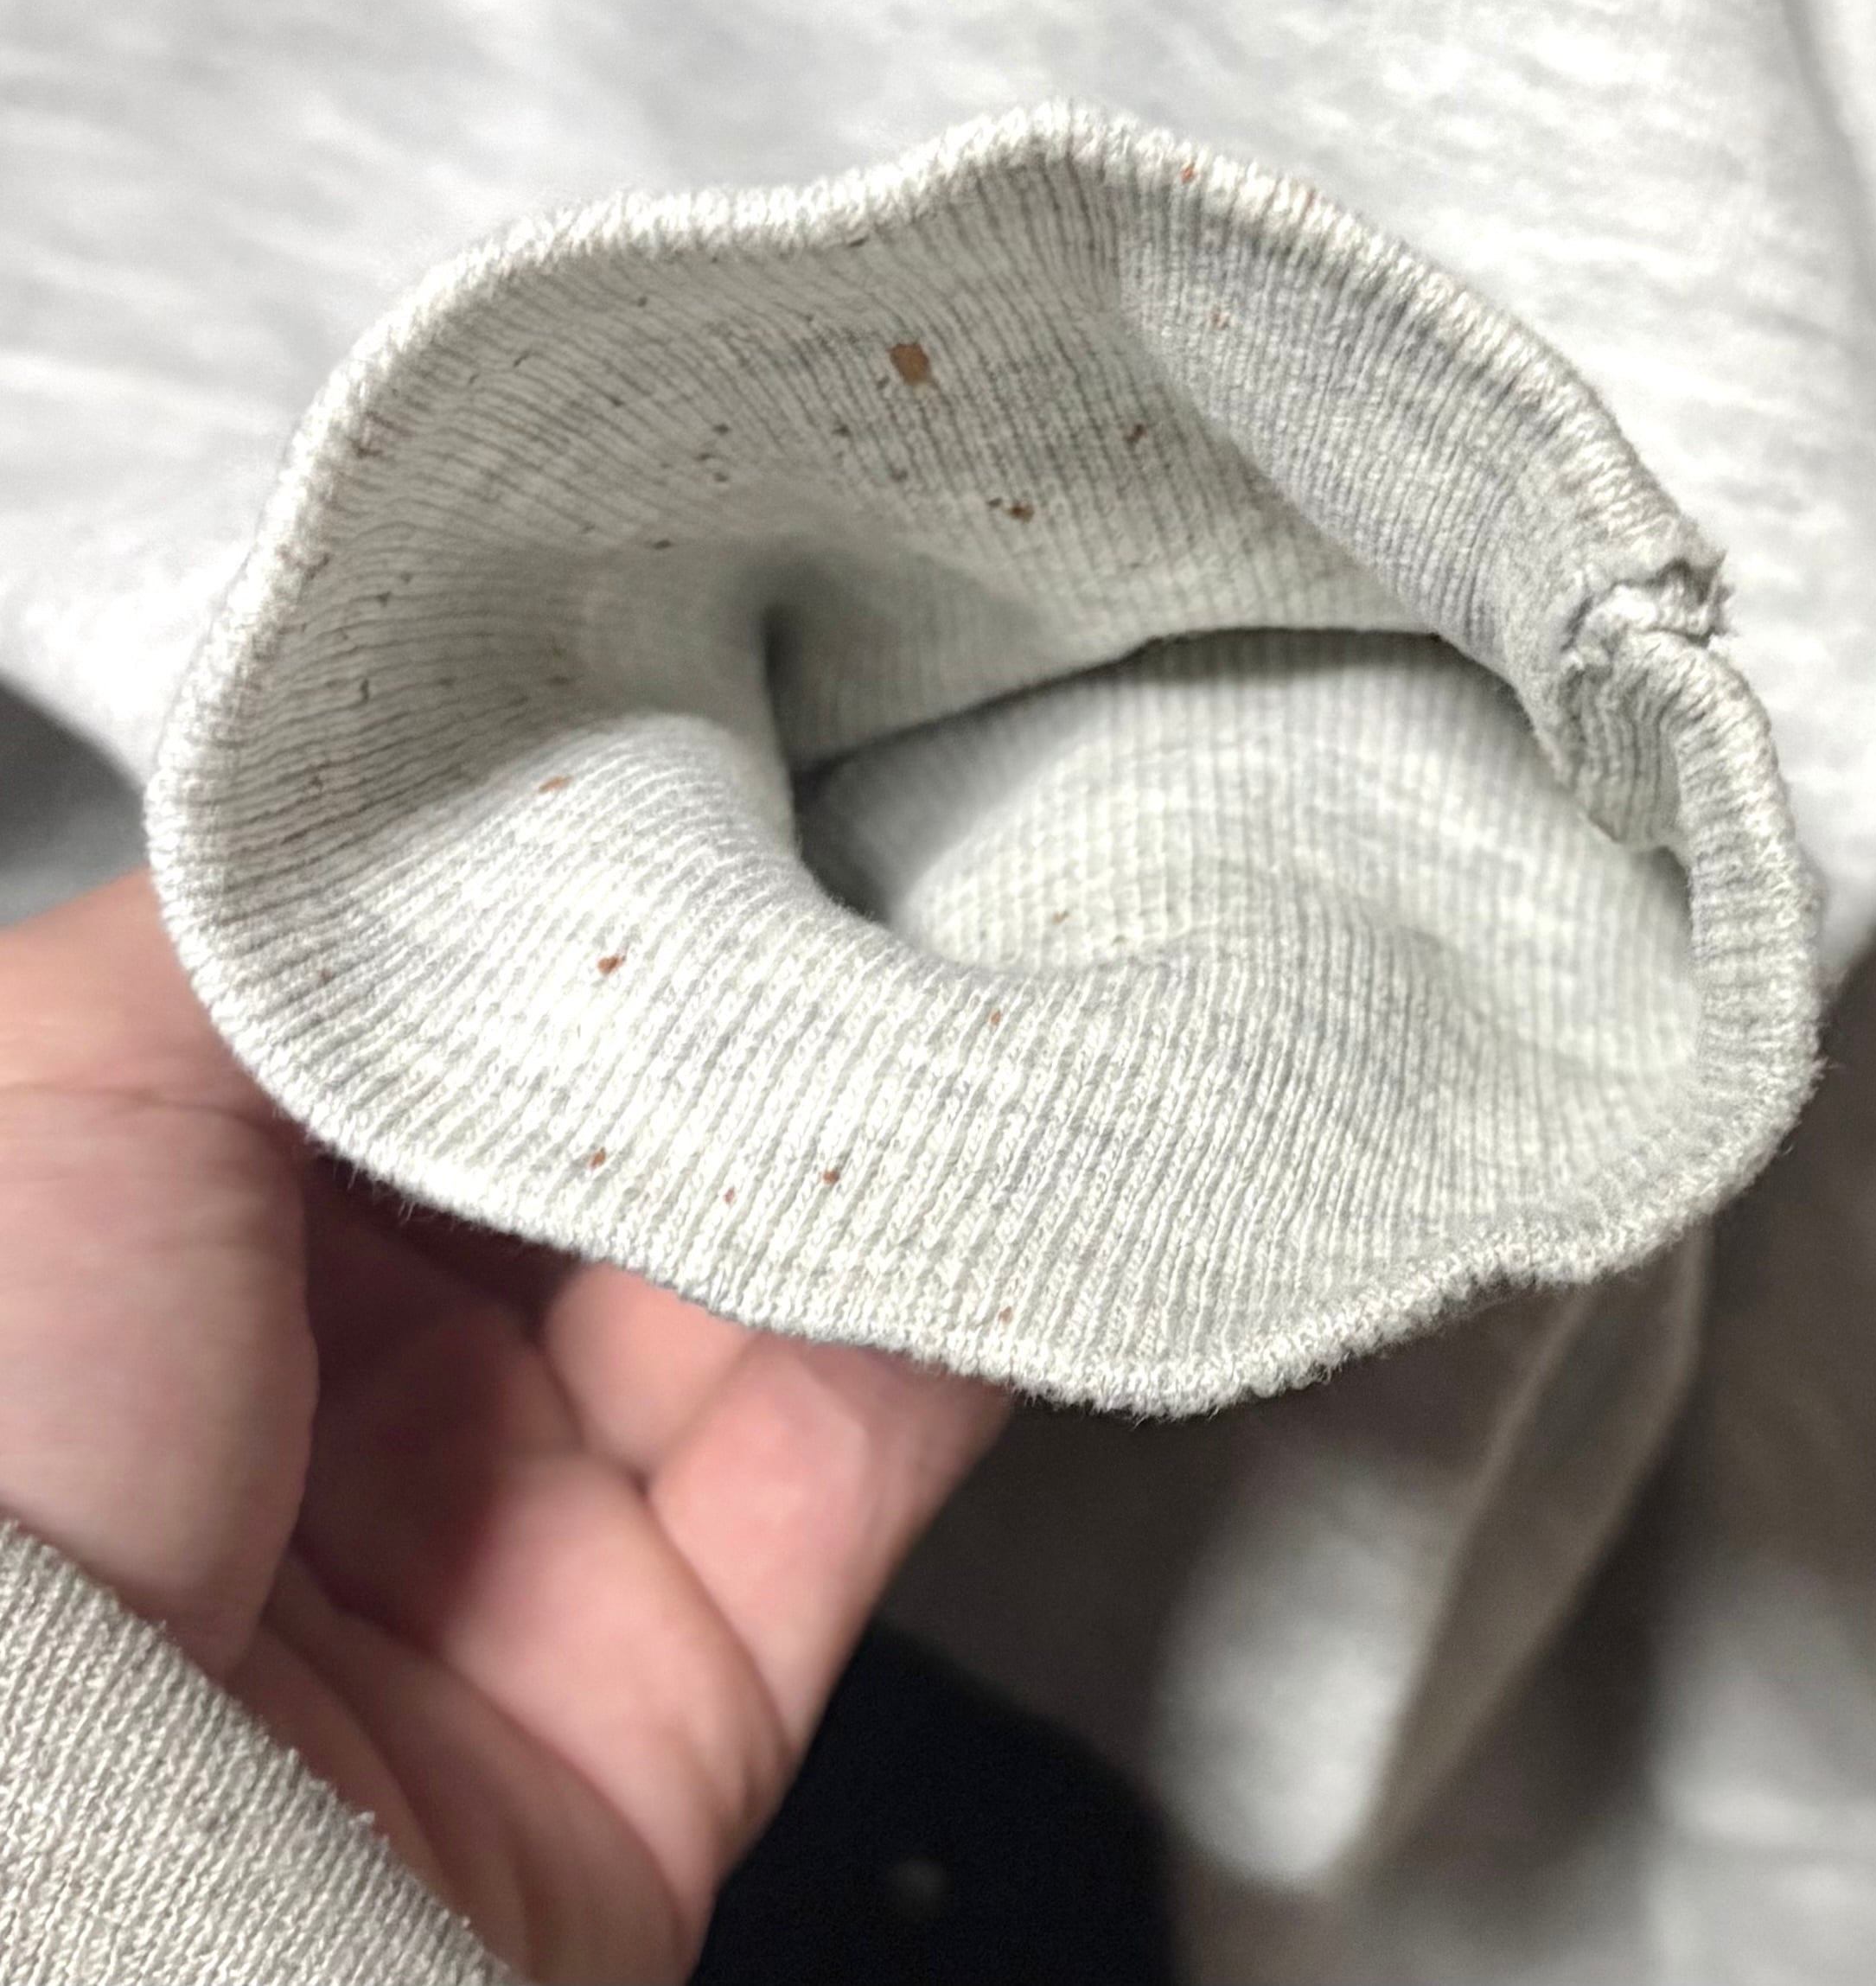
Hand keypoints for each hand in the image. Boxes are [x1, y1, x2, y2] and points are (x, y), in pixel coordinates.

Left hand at [0, 873, 1006, 1982]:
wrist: (47, 1917)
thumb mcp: (53, 1077)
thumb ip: (268, 906)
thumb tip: (450, 775)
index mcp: (223, 1223)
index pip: (462, 1019)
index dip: (596, 899)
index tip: (726, 760)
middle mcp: (382, 1365)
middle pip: (642, 1143)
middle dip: (767, 1007)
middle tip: (894, 840)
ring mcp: (542, 1523)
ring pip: (776, 1282)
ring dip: (885, 1143)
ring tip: (993, 970)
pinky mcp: (691, 1668)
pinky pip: (862, 1462)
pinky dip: (961, 1325)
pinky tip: (1023, 1176)